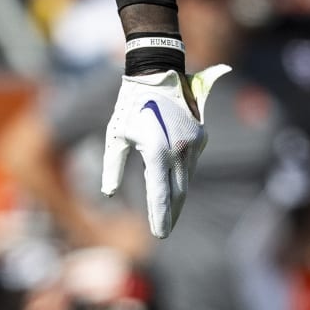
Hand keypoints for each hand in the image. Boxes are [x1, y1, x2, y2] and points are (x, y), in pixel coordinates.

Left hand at [101, 64, 227, 237]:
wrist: (158, 75)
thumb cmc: (130, 104)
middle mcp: (179, 151)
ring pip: (186, 178)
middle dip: (171, 214)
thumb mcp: (115, 134)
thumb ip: (112, 165)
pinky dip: (182, 175)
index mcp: (157, 152)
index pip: (160, 194)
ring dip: (177, 195)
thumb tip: (108, 192)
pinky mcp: (200, 137)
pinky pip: (190, 163)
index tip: (159, 235)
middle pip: (178, 193)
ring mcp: (193, 144)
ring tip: (168, 213)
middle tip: (164, 232)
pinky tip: (174, 182)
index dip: (160, 217)